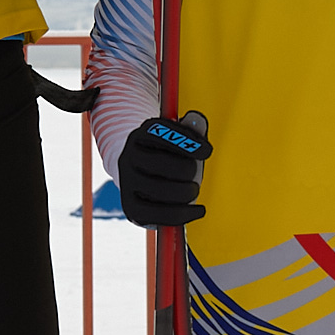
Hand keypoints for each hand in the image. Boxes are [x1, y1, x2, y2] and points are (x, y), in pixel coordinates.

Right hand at [115, 112, 211, 226]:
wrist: (139, 174)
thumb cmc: (167, 153)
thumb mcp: (176, 137)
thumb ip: (190, 129)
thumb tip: (197, 120)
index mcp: (141, 135)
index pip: (163, 135)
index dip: (189, 143)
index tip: (207, 151)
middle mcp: (128, 157)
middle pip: (163, 164)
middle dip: (188, 170)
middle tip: (193, 174)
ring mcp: (127, 184)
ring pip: (163, 191)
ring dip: (187, 192)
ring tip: (193, 190)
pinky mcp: (131, 208)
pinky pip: (160, 215)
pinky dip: (184, 214)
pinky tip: (197, 210)